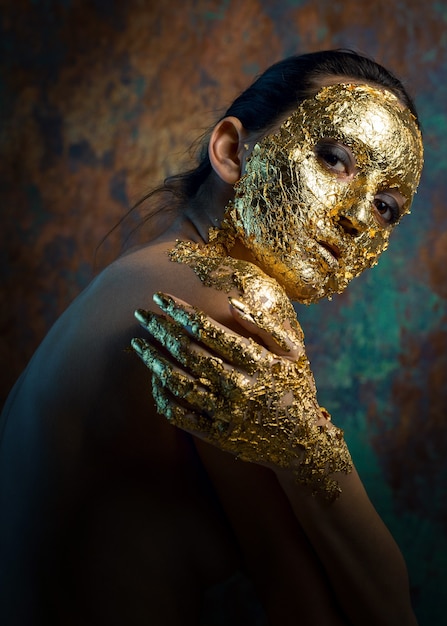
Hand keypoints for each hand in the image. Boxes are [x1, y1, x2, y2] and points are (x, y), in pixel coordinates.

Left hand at [132, 292, 351, 498]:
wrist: (302, 442)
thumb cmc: (295, 387)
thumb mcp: (292, 352)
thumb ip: (265, 326)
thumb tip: (232, 302)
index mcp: (256, 361)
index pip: (207, 329)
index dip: (179, 311)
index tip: (159, 297)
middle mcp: (239, 386)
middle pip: (187, 352)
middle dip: (160, 330)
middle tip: (140, 315)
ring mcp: (226, 413)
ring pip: (179, 383)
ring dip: (154, 361)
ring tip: (138, 345)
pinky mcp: (217, 435)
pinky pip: (180, 415)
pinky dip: (162, 397)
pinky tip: (154, 380)